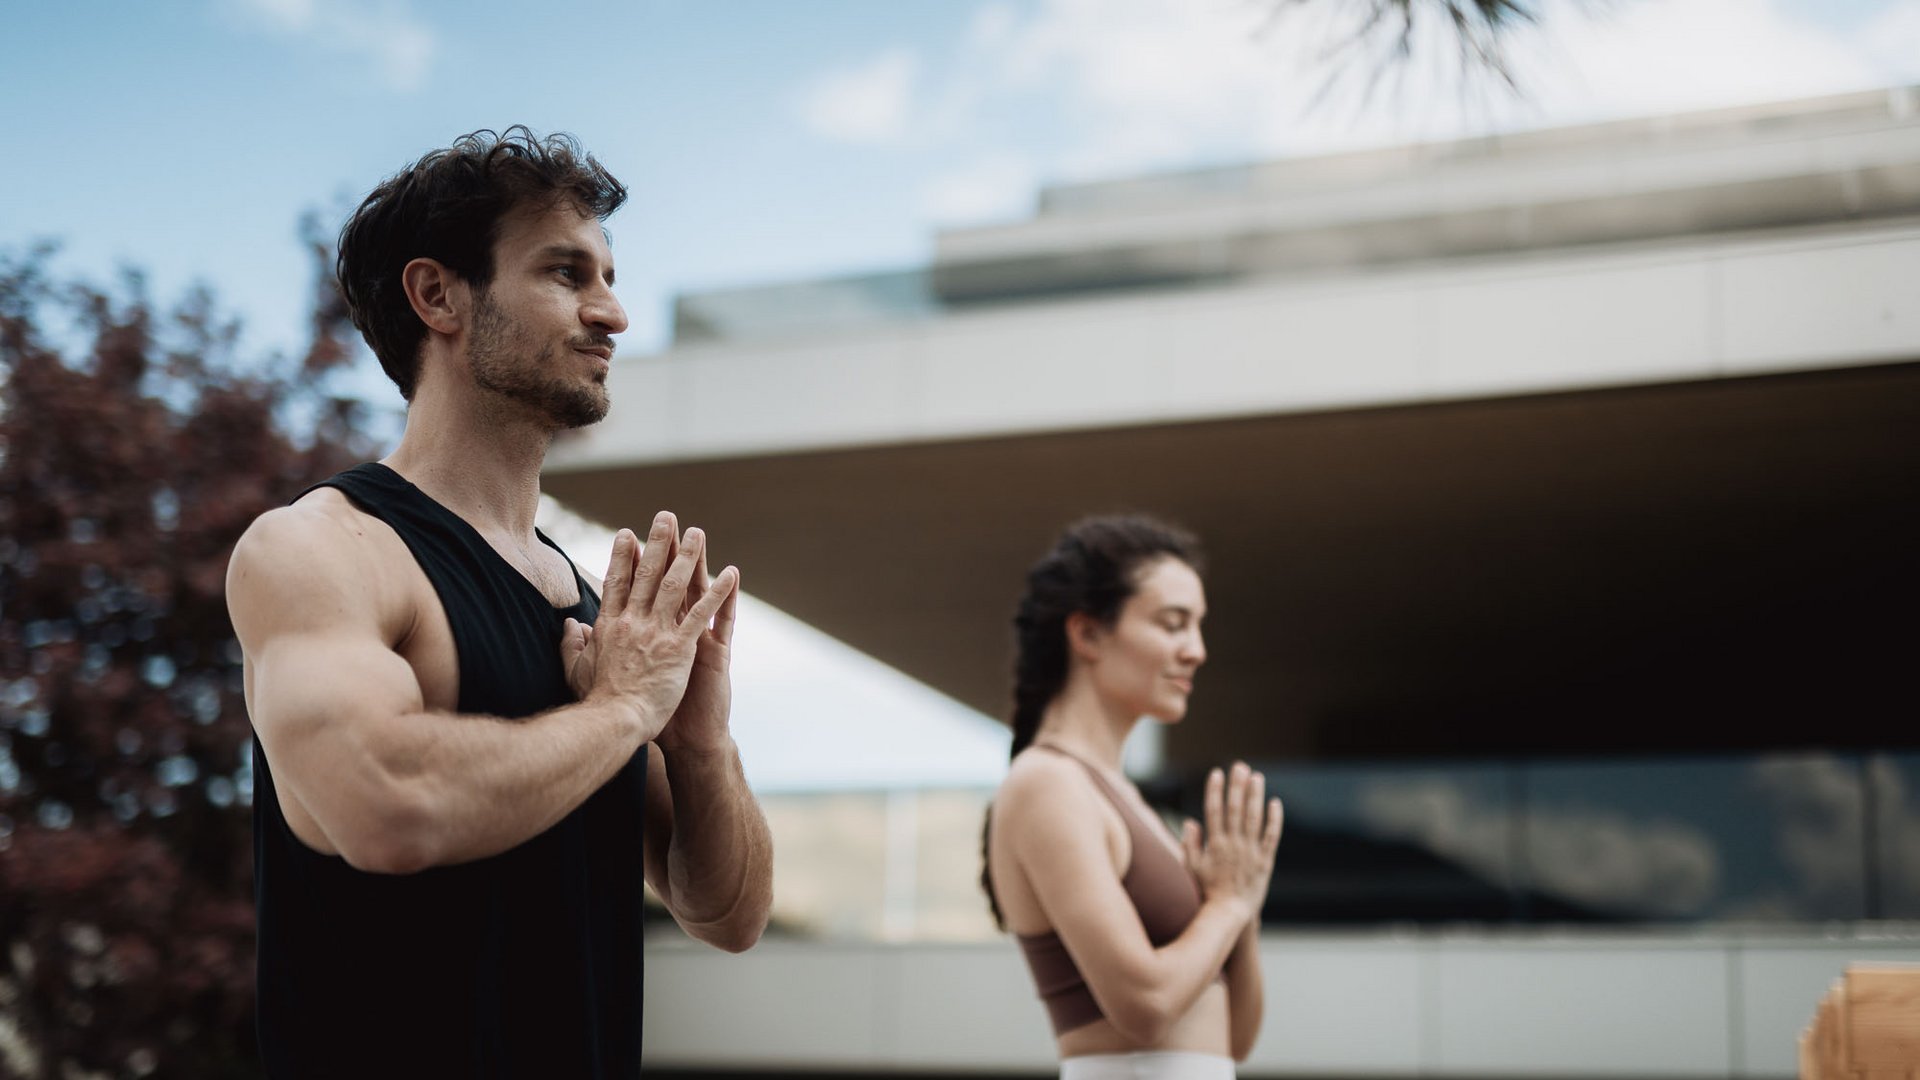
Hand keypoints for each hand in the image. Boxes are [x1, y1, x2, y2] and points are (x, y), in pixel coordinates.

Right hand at [559, 511, 737, 742]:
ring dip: (688, 556)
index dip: (622, 556)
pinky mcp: (680, 647)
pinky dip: (718, 592)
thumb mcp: (576, 670)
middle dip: (658, 542)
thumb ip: (570, 645)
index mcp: (609, 626)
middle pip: (646, 573)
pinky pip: (702, 613)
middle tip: (666, 517)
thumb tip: (567, 625)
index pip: (616, 582)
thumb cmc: (596, 703)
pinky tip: (731, 574)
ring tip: (698, 533)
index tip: (628, 534)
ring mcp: (657, 632)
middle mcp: (633, 622)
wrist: (615, 722)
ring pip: (674, 585)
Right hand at [1182, 761, 1282, 923]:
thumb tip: (1191, 821)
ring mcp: (1251, 852)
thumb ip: (1190, 845)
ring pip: (1254, 818)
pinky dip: (1274, 819)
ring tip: (1257, 776)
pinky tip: (1275, 803)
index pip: (1214, 810)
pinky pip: (1271, 836)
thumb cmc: (1207, 892)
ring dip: (1255, 795)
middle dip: (1237, 785)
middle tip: (1240, 766)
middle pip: (1236, 808)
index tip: (1217, 773)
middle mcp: (1234, 844)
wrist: (1230, 914)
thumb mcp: (1192, 869)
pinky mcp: (1266, 861)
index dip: (1215, 790)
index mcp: (1215, 844)